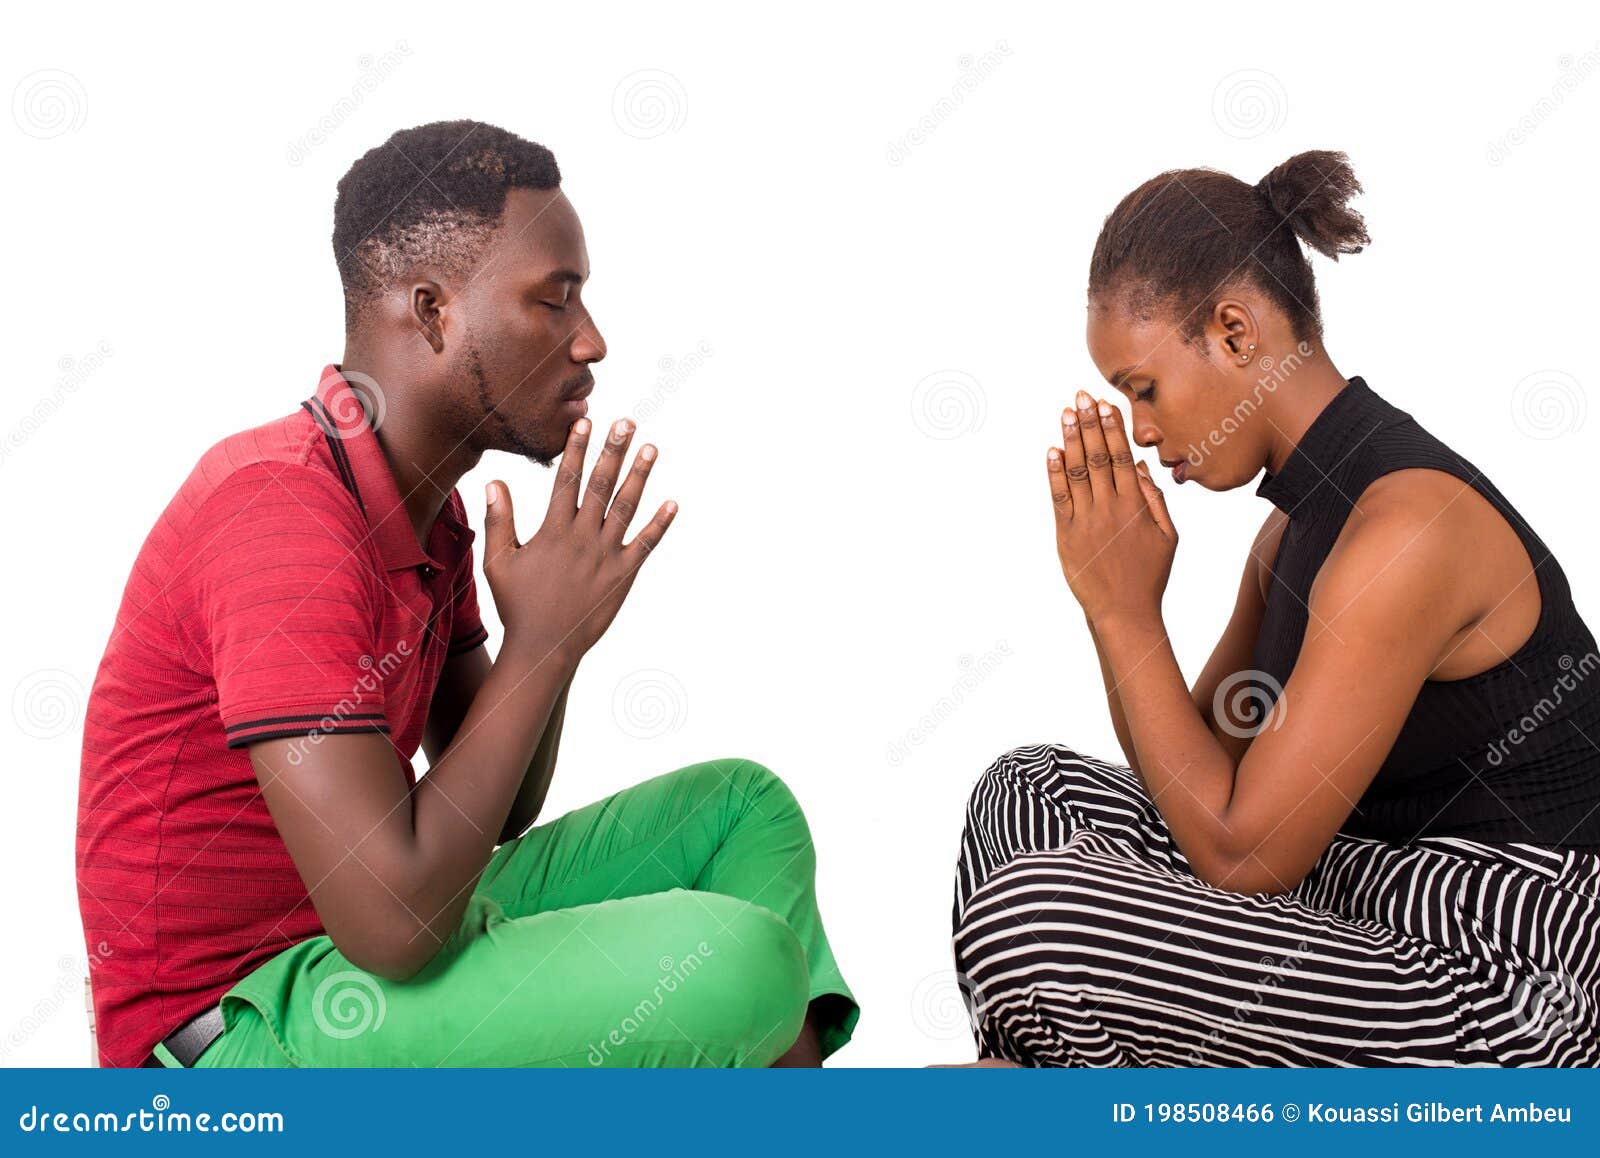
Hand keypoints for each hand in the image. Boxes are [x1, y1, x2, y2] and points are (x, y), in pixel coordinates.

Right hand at [483, 417, 676, 666]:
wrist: (544, 647)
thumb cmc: (517, 604)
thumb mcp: (499, 561)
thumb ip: (499, 520)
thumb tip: (495, 482)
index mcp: (553, 531)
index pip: (567, 480)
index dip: (576, 449)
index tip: (585, 422)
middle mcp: (582, 538)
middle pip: (601, 485)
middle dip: (613, 451)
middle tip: (627, 422)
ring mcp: (606, 556)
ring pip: (626, 508)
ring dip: (640, 476)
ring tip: (651, 448)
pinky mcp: (624, 575)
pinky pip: (646, 545)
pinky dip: (660, 524)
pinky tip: (673, 503)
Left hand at [1048, 390, 1176, 622]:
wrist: (1124, 611)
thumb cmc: (1148, 574)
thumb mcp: (1167, 536)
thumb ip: (1154, 499)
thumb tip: (1139, 466)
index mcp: (1135, 505)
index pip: (1122, 456)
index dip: (1112, 427)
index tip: (1105, 404)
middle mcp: (1110, 508)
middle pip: (1098, 457)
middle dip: (1090, 423)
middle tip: (1081, 397)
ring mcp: (1086, 520)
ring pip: (1077, 471)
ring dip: (1071, 439)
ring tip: (1067, 414)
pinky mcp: (1067, 534)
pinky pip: (1059, 497)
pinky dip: (1054, 472)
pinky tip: (1052, 450)